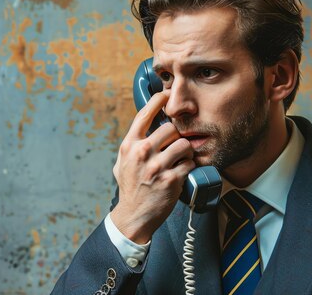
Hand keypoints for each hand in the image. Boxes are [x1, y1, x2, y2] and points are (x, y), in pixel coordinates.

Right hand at [110, 92, 195, 243]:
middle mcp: (142, 153)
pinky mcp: (171, 180)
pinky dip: (189, 166)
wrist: (133, 215)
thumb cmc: (129, 187)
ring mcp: (156, 167)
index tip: (167, 95)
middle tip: (176, 143)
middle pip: (170, 128)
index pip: (144, 114)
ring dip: (186, 151)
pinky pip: (189, 163)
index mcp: (129, 145)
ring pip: (183, 144)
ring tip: (181, 158)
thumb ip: (132, 143)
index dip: (159, 100)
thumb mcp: (122, 162)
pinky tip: (182, 172)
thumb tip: (144, 124)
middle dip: (177, 135)